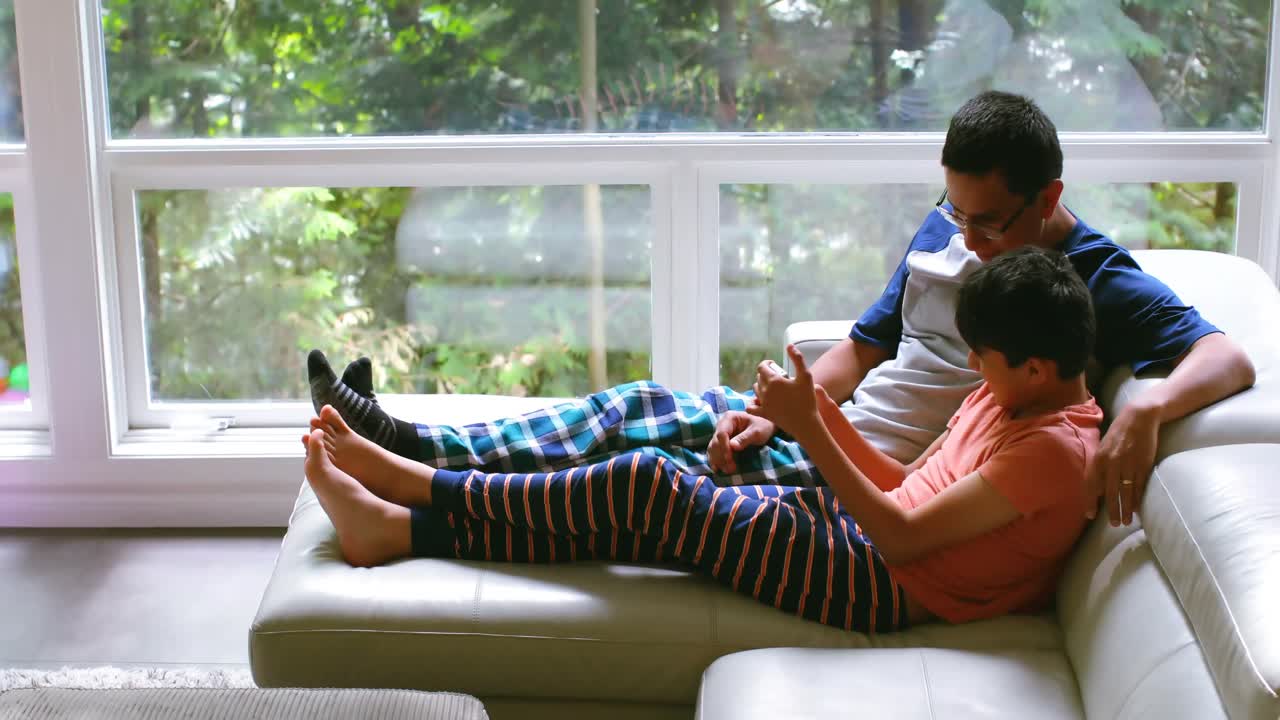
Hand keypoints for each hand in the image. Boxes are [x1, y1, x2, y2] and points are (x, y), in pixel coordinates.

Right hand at [708, 411, 775, 473]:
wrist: (764, 428)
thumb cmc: (762, 427)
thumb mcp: (757, 432)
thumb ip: (745, 438)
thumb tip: (732, 447)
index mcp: (729, 418)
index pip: (722, 433)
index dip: (724, 447)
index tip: (729, 459)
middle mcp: (722, 424)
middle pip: (716, 442)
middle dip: (721, 456)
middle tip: (730, 469)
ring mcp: (720, 433)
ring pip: (713, 448)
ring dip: (718, 460)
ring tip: (727, 471)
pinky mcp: (721, 442)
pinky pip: (714, 451)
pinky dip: (715, 460)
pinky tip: (717, 469)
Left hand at [746, 344, 821, 438]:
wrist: (805, 423)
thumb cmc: (807, 399)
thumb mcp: (806, 376)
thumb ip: (798, 359)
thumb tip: (789, 346)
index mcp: (773, 380)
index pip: (762, 366)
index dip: (768, 364)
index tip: (775, 365)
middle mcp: (765, 390)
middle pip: (759, 377)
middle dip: (766, 374)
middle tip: (779, 378)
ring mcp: (763, 403)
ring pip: (755, 389)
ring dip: (761, 385)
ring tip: (773, 388)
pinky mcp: (763, 414)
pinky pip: (751, 407)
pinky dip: (753, 402)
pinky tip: (760, 401)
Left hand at [1085, 403, 1160, 525]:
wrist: (1139, 418)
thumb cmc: (1119, 434)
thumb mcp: (1104, 448)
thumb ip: (1100, 467)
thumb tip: (1097, 488)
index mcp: (1099, 458)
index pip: (1092, 484)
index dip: (1090, 500)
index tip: (1090, 515)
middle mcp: (1112, 463)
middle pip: (1110, 492)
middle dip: (1111, 510)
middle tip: (1113, 525)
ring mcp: (1128, 464)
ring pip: (1126, 492)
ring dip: (1125, 508)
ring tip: (1126, 521)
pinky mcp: (1143, 464)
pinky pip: (1139, 486)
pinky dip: (1137, 499)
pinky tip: (1136, 508)